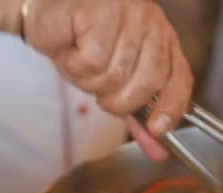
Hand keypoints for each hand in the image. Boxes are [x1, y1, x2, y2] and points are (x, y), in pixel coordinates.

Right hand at [22, 0, 192, 160]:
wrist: (43, 11)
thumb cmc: (79, 44)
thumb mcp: (113, 81)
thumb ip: (135, 113)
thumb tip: (157, 150)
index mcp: (161, 39)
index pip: (179, 78)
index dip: (172, 107)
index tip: (157, 129)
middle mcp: (151, 24)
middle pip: (149, 82)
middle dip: (118, 100)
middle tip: (97, 87)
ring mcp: (129, 15)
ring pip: (116, 75)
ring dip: (89, 79)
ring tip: (80, 60)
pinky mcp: (102, 13)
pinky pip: (92, 61)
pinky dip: (74, 65)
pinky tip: (70, 48)